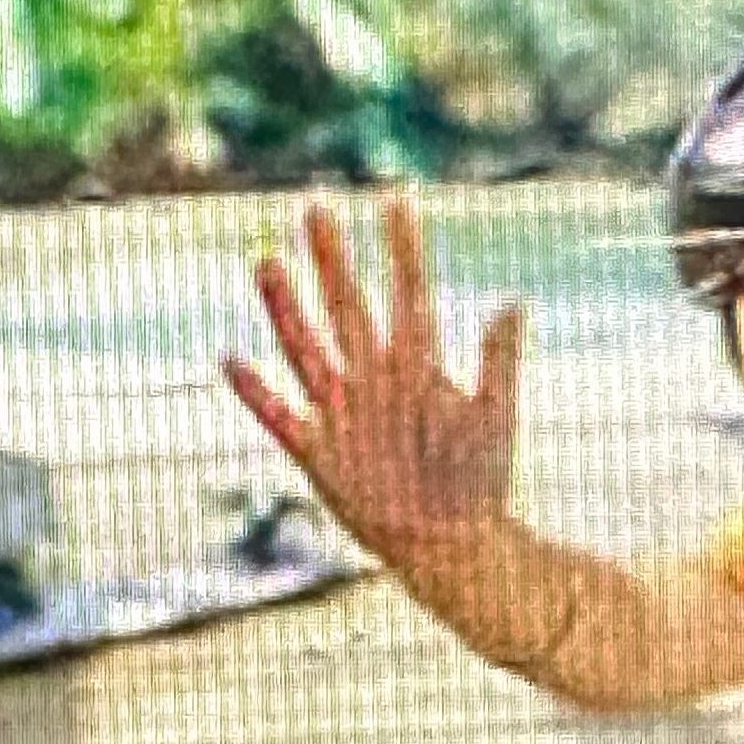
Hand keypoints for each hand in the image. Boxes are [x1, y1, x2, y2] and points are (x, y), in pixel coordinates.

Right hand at [222, 197, 525, 565]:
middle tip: (315, 208)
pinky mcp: (317, 452)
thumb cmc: (479, 482)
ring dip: (286, 310)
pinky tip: (230, 359)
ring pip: (307, 348)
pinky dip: (256, 392)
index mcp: (418, 366)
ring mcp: (342, 412)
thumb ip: (498, 361)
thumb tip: (513, 302)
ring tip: (266, 262)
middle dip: (332, 260)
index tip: (397, 199)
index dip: (403, 249)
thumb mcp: (493, 417)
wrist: (453, 544)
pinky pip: (278, 416)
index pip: (408, 293)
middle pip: (348, 307)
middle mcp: (374, 380)